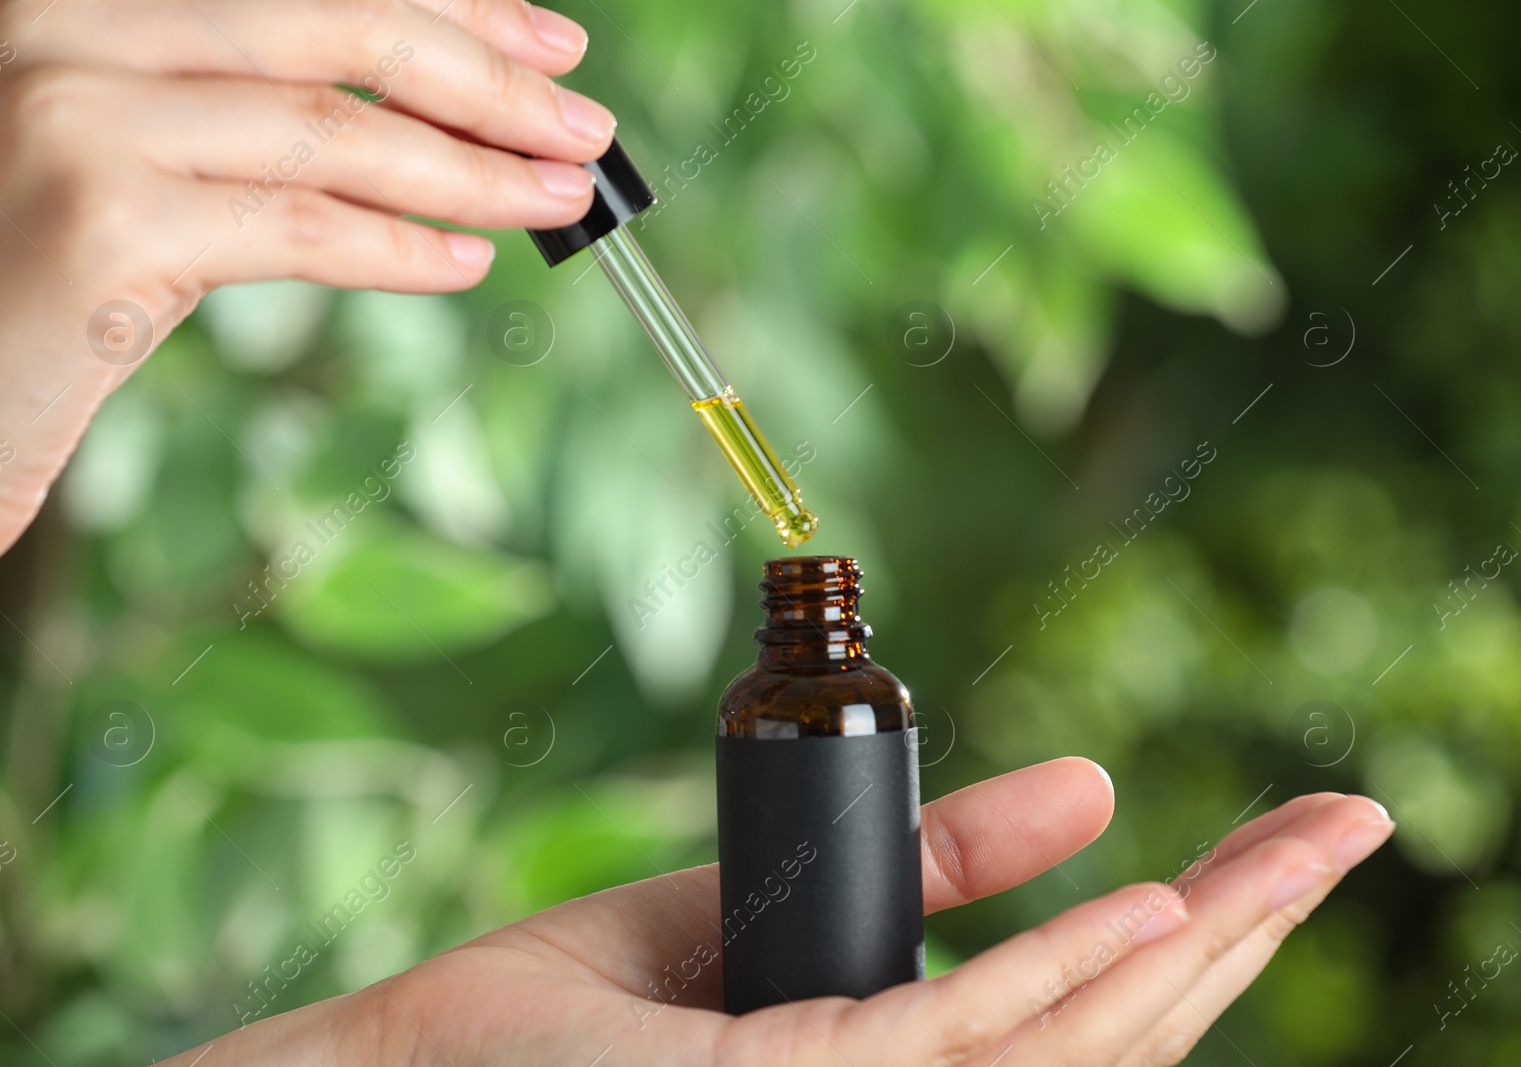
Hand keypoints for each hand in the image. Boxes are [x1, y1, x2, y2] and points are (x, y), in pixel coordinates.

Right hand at [0, 0, 613, 609]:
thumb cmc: (13, 298)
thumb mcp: (118, 170)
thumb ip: (243, 122)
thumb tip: (420, 117)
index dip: (450, 2)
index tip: (549, 45)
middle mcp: (73, 31)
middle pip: (339, 29)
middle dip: (486, 78)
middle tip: (584, 131)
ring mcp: (79, 124)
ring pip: (335, 132)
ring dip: (471, 168)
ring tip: (557, 201)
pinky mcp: (100, 231)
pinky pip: (300, 229)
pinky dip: (400, 248)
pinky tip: (466, 260)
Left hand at [160, 758, 1395, 1064]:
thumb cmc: (549, 1023)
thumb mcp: (743, 923)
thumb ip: (921, 869)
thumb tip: (1087, 793)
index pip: (1070, 1020)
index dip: (1190, 938)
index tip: (1271, 852)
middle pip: (1103, 1044)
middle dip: (1236, 935)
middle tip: (1341, 832)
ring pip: (1057, 1057)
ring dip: (1180, 960)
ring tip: (1274, 870)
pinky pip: (946, 1047)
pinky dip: (1054, 985)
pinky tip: (1148, 917)